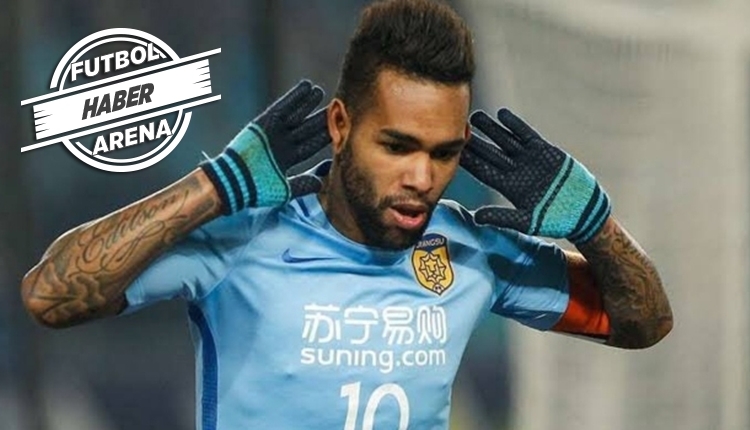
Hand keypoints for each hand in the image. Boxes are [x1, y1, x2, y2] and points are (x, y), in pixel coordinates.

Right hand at [200, 80, 328, 213]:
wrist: (234, 183)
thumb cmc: (256, 191)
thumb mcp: (284, 190)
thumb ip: (303, 184)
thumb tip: (321, 183)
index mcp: (287, 159)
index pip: (310, 145)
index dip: (325, 136)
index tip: (340, 128)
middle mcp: (281, 144)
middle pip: (305, 128)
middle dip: (319, 119)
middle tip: (335, 106)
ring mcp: (272, 133)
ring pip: (295, 115)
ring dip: (307, 103)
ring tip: (320, 92)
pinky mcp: (262, 123)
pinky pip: (281, 107)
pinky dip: (294, 97)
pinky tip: (306, 86)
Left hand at [460, 108, 610, 243]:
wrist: (583, 211)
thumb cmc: (555, 220)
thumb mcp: (526, 221)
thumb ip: (501, 218)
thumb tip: (477, 217)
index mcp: (509, 187)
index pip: (483, 171)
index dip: (470, 161)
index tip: (455, 151)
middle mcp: (516, 171)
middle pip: (490, 153)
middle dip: (476, 141)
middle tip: (459, 128)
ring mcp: (529, 160)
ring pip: (506, 140)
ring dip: (492, 129)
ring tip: (477, 117)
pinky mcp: (545, 151)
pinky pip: (527, 135)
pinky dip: (515, 125)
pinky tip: (503, 115)